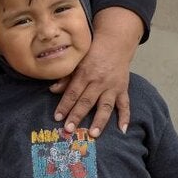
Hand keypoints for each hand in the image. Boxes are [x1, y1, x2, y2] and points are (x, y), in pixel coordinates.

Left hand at [49, 7, 140, 135]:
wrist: (115, 43)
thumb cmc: (92, 53)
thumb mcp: (77, 61)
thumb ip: (66, 77)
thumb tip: (52, 90)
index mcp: (85, 73)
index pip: (73, 92)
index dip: (64, 105)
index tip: (57, 117)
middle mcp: (99, 81)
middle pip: (86, 101)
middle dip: (77, 116)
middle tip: (69, 129)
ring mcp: (112, 86)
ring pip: (105, 105)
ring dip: (100, 120)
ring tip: (93, 133)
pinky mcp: (123, 89)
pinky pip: (125, 104)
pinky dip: (125, 117)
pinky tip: (123, 130)